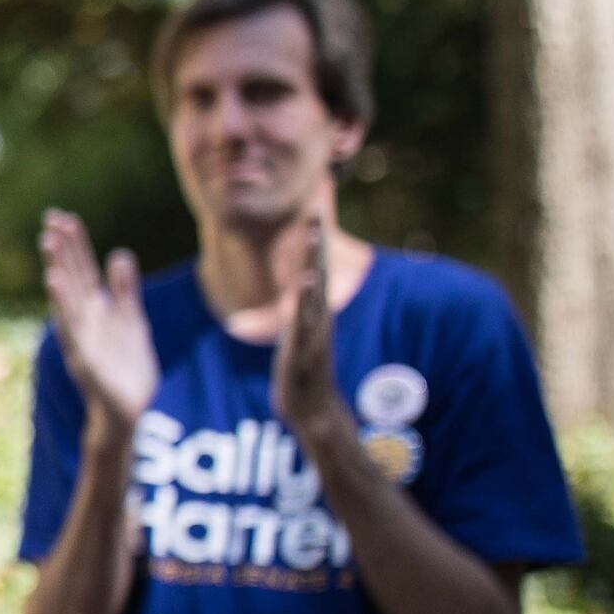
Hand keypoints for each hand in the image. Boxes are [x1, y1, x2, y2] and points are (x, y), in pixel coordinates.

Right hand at [39, 210, 158, 432]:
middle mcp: (84, 322)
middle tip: (51, 219)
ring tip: (49, 244)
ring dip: (58, 272)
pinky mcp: (86, 362)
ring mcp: (82, 341)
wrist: (129, 412)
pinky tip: (56, 286)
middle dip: (63, 250)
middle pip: (73, 279)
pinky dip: (64, 309)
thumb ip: (124, 290)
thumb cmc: (127, 368)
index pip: (83, 270)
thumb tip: (119, 253)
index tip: (64, 217)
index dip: (74, 245)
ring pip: (68, 301)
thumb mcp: (131, 322)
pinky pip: (73, 332)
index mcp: (96, 311)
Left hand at [272, 217, 349, 445]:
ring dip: (315, 262)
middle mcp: (318, 316)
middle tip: (315, 208)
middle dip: (316, 241)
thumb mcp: (295, 332)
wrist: (310, 406)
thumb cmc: (301, 369)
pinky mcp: (304, 348)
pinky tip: (307, 282)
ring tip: (313, 235)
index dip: (312, 240)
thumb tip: (294, 287)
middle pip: (319, 271)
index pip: (314, 268)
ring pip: (315, 291)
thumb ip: (295, 308)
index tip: (311, 207)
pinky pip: (306, 319)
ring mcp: (314, 332)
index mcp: (313, 311)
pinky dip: (307, 300)